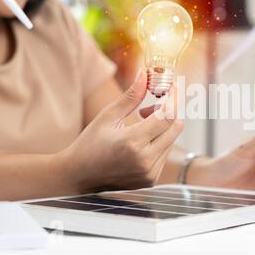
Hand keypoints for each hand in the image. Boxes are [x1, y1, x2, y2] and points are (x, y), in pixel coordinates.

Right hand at [60, 69, 183, 192]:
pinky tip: (140, 140)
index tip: (171, 86)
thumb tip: (146, 74)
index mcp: (133, 142)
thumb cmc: (90, 143)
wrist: (79, 176)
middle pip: (175, 128)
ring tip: (139, 123)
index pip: (167, 116)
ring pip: (171, 140)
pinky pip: (165, 153)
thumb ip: (131, 96)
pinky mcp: (151, 180)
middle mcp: (145, 161)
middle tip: (150, 106)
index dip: (173, 98)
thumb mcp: (108, 116)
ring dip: (162, 127)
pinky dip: (158, 142)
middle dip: (169, 111)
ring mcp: (150, 173)